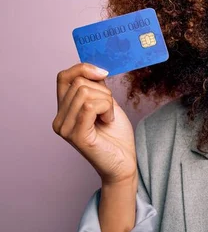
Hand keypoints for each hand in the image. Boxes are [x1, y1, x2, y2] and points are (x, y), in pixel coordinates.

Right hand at [52, 63, 136, 184]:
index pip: (63, 77)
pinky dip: (107, 109)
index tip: (103, 73)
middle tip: (109, 110)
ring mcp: (64, 128)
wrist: (124, 162)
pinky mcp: (76, 135)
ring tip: (108, 117)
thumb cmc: (116, 135)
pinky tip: (108, 121)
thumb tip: (94, 68)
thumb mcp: (106, 103)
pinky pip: (90, 107)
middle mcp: (59, 119)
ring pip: (85, 93)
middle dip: (103, 91)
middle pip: (79, 83)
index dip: (83, 68)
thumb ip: (96, 87)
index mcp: (63, 110)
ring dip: (106, 101)